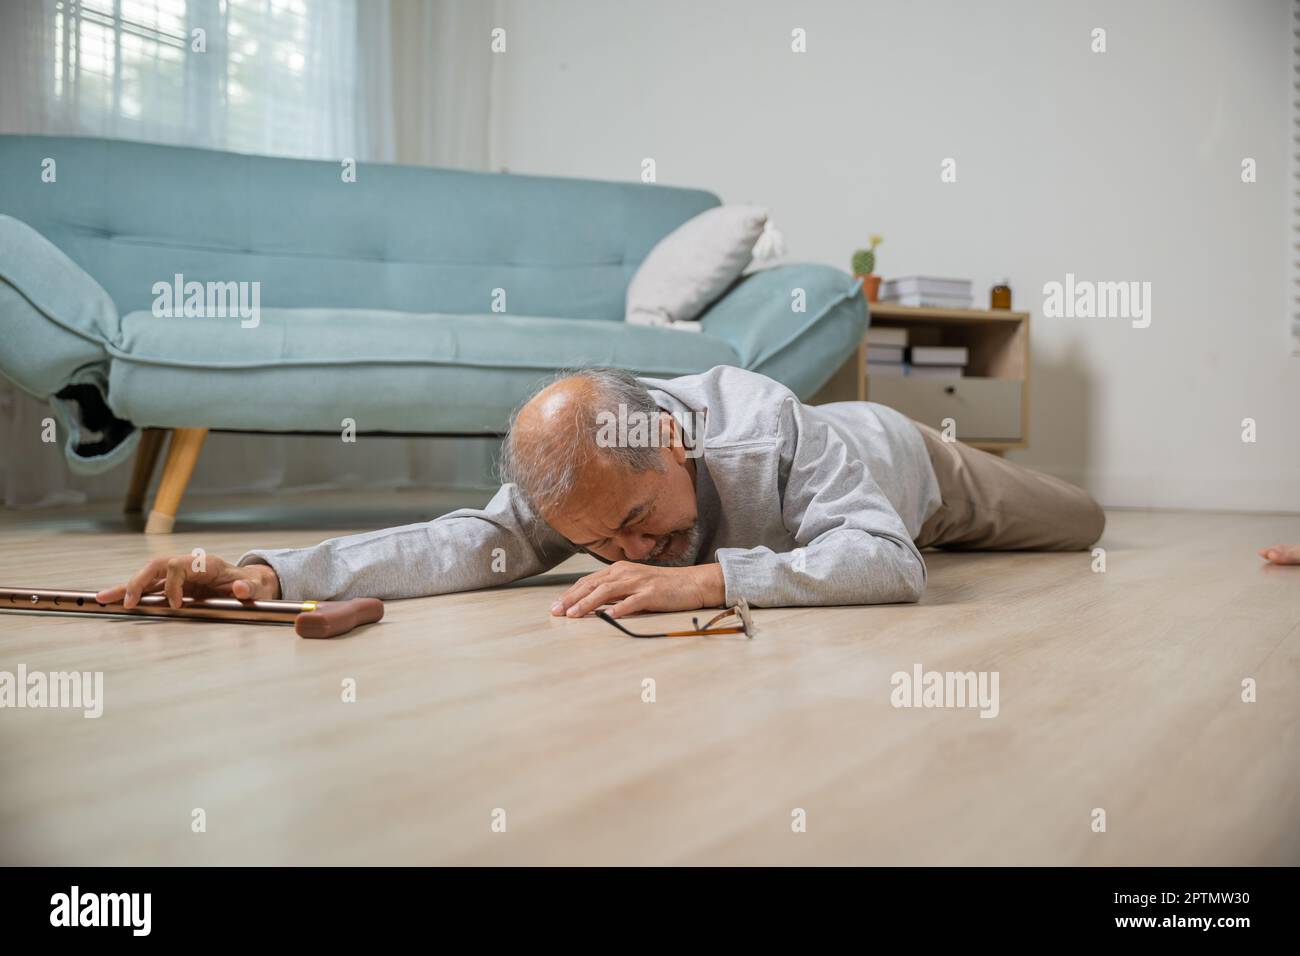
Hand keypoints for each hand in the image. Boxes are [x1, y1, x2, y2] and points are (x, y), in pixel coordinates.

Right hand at [95, 554, 281, 608]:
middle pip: (156, 566)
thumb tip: (242, 589)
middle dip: (139, 582)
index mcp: (206, 564)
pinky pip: (148, 588)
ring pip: (146, 577)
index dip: (173, 585)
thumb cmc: (252, 585)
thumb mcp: (257, 587)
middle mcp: (188, 566)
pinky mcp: (173, 586)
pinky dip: (129, 594)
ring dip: (125, 587)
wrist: (252, 583)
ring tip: (102, 599)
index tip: (176, 605)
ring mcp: (179, 576)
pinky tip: (110, 600)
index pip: (178, 566)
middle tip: (128, 602)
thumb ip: (250, 589)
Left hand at [551, 562, 724, 618]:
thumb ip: (615, 592)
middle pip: (592, 585)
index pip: (588, 581)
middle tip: (556, 611)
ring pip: (607, 591)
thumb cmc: (663, 586)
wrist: (692, 582)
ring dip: (588, 603)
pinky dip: (620, 608)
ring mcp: (639, 582)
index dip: (570, 593)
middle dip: (571, 598)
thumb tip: (593, 605)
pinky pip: (633, 601)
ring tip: (574, 614)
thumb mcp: (634, 584)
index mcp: (618, 570)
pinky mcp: (652, 593)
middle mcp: (625, 573)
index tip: (555, 606)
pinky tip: (609, 616)